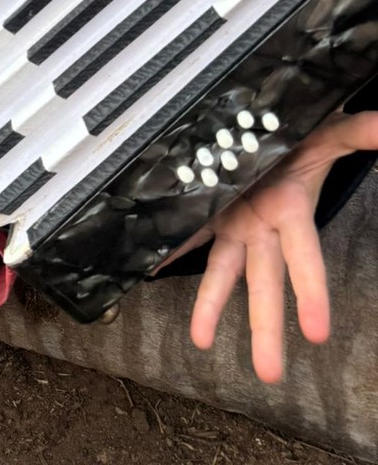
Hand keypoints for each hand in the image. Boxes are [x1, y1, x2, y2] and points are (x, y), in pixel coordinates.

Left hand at [190, 111, 377, 381]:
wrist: (257, 128)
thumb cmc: (295, 140)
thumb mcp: (324, 133)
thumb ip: (355, 133)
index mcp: (290, 212)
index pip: (305, 260)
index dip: (311, 294)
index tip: (317, 334)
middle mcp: (261, 227)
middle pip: (264, 284)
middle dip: (266, 328)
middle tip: (270, 374)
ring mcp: (231, 223)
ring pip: (221, 271)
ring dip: (210, 307)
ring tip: (201, 342)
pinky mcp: (205, 213)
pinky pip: (184, 238)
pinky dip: (165, 254)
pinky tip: (149, 272)